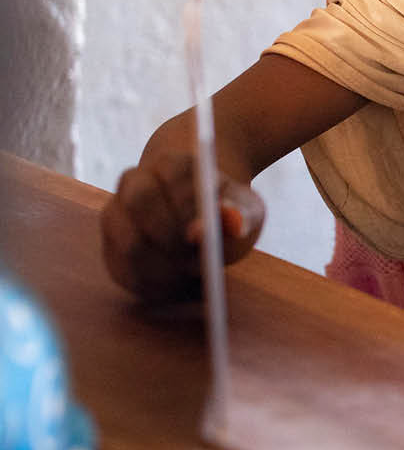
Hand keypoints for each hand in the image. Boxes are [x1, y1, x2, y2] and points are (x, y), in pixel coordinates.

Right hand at [100, 112, 265, 300]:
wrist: (204, 227)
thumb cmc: (228, 215)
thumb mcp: (247, 212)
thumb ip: (240, 214)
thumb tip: (219, 224)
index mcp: (172, 164)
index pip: (172, 172)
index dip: (188, 203)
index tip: (206, 230)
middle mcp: (136, 182)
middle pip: (141, 201)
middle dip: (171, 235)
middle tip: (198, 261)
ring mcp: (117, 214)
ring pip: (128, 240)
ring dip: (163, 265)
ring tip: (193, 275)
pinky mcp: (111, 248)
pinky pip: (122, 269)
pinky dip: (152, 284)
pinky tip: (177, 285)